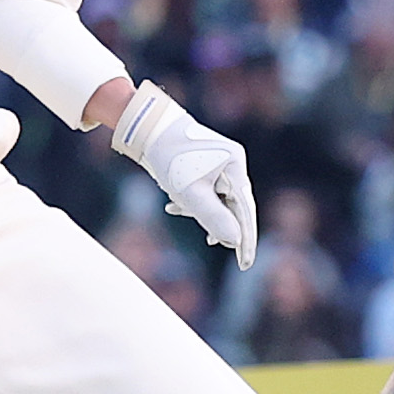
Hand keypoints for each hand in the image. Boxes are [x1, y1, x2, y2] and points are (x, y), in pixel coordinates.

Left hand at [110, 81, 254, 260]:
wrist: (148, 128)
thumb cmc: (170, 158)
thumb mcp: (190, 194)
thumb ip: (214, 218)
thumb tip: (235, 241)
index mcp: (234, 167)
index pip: (245, 211)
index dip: (245, 240)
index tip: (244, 264)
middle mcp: (233, 162)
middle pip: (235, 205)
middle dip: (222, 225)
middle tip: (213, 243)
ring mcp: (222, 162)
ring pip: (220, 199)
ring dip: (203, 212)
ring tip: (185, 217)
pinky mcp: (208, 163)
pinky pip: (208, 189)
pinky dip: (194, 201)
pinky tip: (174, 206)